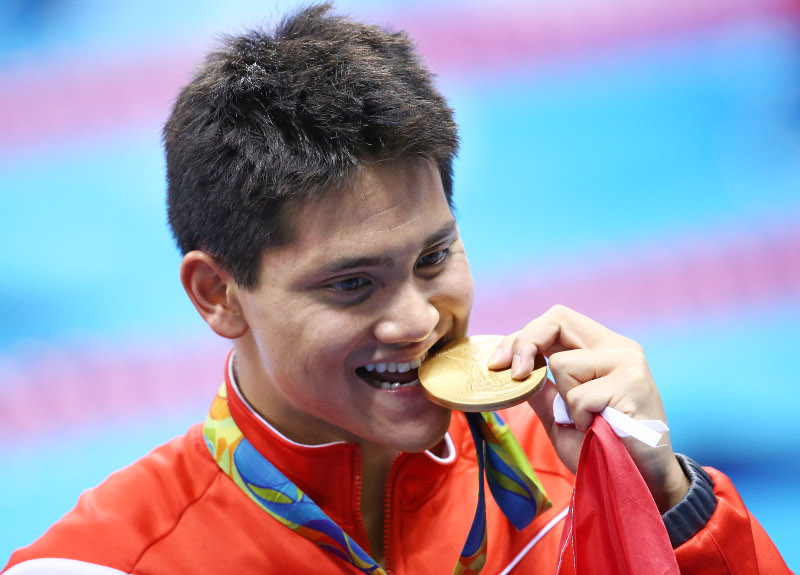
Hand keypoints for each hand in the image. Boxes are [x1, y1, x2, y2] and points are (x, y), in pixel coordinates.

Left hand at [487, 305, 689, 511]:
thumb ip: (540, 390)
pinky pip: (578, 396)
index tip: (498, 363)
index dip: (522, 336)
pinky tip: (601, 430)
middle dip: (525, 344)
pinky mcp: (632, 383)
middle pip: (557, 319)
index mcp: (601, 349)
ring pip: (562, 364)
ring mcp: (627, 362)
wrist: (638, 482)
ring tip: (589, 420)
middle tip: (514, 374)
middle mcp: (617, 347)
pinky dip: (580, 419)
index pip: (556, 321)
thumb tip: (510, 370)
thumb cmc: (601, 449)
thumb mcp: (560, 415)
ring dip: (564, 401)